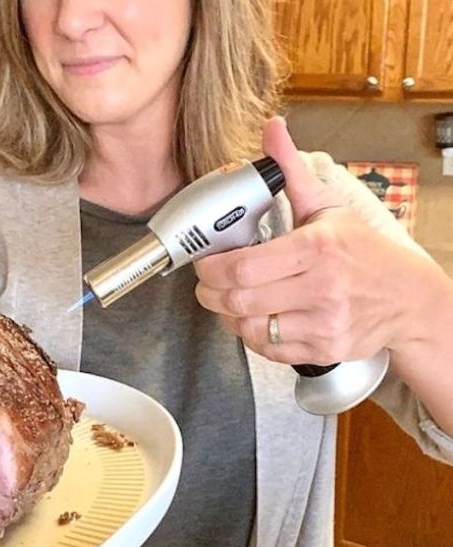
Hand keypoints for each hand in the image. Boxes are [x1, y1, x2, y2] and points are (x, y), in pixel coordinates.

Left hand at [193, 117, 422, 365]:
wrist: (408, 299)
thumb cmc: (363, 253)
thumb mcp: (328, 208)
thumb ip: (291, 172)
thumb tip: (272, 129)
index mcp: (317, 248)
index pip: (244, 267)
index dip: (211, 267)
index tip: (205, 261)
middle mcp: (321, 288)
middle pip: (239, 300)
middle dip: (210, 292)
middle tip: (207, 283)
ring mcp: (324, 323)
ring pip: (249, 327)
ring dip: (228, 315)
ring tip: (230, 299)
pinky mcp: (324, 349)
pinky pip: (267, 348)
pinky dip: (251, 335)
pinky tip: (256, 317)